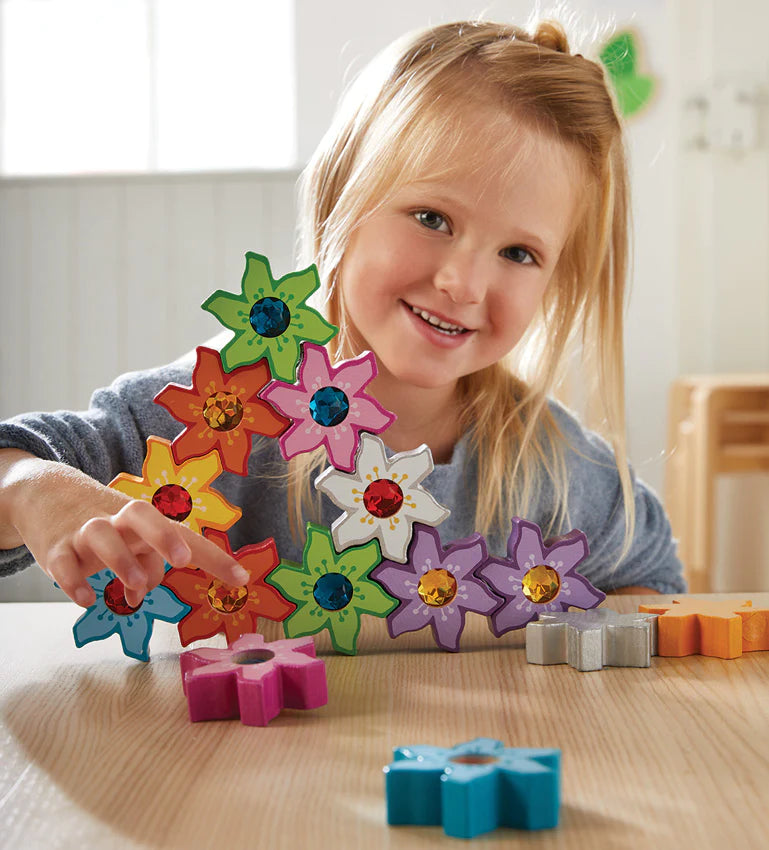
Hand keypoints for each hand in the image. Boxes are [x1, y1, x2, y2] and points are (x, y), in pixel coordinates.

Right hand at [4, 457, 248, 606]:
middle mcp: (119, 520)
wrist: (46, 495)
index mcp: (146, 521)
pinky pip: (63, 561)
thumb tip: (146, 591)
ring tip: (136, 588)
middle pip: (143, 514)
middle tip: (182, 560)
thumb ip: (146, 564)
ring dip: (121, 560)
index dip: (214, 558)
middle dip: (163, 535)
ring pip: (101, 534)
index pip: (185, 536)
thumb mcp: (132, 540)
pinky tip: (86, 600)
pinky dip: (73, 581)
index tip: (242, 579)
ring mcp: (85, 531)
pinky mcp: (55, 547)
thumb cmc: (106, 524)